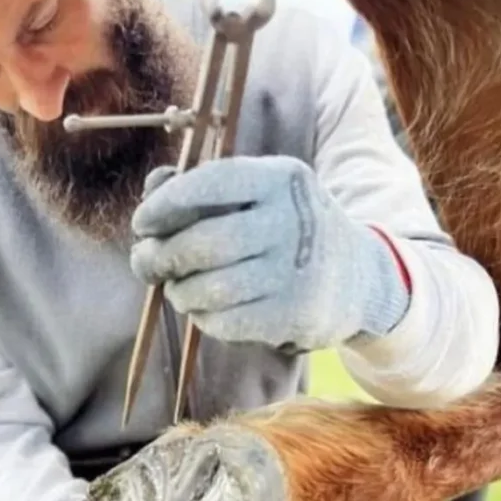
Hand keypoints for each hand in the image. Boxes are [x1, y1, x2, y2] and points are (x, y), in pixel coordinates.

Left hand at [129, 155, 410, 349]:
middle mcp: (294, 221)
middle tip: (144, 262)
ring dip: (179, 291)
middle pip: (205, 243)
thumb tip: (151, 192)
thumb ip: (201, 187)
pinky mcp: (296, 315)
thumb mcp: (257, 193)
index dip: (166, 204)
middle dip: (161, 256)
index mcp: (282, 178)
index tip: (142, 223)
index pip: (212, 184)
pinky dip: (203, 317)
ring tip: (177, 287)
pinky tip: (204, 308)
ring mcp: (298, 271)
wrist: (359, 276)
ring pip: (211, 288)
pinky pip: (227, 322)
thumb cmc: (285, 227)